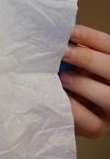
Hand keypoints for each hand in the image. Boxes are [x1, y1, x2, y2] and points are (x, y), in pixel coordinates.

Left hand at [60, 24, 109, 138]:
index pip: (108, 45)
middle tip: (63, 52)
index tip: (69, 31)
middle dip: (87, 58)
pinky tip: (59, 98)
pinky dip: (73, 108)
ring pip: (108, 97)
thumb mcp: (72, 59)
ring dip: (83, 84)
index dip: (90, 37)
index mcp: (109, 63)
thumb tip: (55, 32)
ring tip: (62, 78)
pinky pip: (91, 121)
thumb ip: (71, 48)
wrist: (55, 107)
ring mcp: (109, 108)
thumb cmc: (63, 74)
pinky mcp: (97, 127)